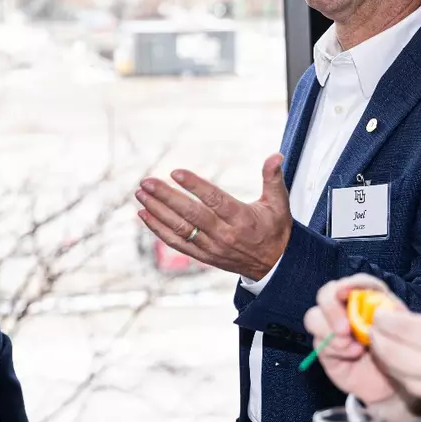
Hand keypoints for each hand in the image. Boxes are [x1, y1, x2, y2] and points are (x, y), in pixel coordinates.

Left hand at [135, 155, 292, 280]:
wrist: (274, 266)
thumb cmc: (275, 230)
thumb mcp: (279, 203)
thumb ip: (273, 178)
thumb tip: (275, 155)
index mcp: (241, 219)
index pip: (214, 200)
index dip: (194, 186)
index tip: (175, 172)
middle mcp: (224, 235)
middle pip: (190, 215)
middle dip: (166, 197)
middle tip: (147, 182)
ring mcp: (211, 247)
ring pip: (179, 229)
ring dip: (157, 211)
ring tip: (141, 194)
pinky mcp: (203, 256)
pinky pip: (177, 243)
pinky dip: (158, 230)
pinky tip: (145, 214)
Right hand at [303, 275, 415, 421]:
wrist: (391, 384)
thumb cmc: (397, 353)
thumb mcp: (402, 332)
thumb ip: (393, 317)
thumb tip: (376, 312)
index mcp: (370, 299)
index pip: (358, 283)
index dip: (351, 284)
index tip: (346, 292)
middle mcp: (347, 309)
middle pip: (327, 293)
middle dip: (331, 307)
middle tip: (344, 329)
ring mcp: (333, 327)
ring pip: (314, 315)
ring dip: (329, 330)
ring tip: (353, 348)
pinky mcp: (325, 346)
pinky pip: (319, 340)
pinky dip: (333, 347)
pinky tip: (351, 355)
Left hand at [368, 310, 420, 421]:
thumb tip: (409, 323)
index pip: (406, 331)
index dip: (386, 320)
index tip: (378, 312)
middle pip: (395, 355)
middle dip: (379, 339)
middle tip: (374, 326)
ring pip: (400, 376)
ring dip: (387, 358)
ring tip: (383, 342)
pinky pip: (415, 389)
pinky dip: (403, 374)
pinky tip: (402, 362)